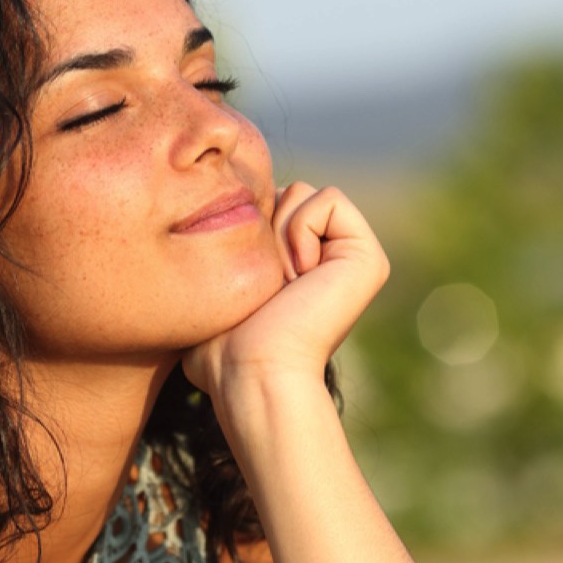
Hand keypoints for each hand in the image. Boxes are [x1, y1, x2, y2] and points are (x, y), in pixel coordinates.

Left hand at [182, 183, 388, 400]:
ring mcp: (354, 258)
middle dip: (262, 229)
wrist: (252, 370)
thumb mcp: (214, 292)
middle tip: (268, 286)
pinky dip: (301, 232)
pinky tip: (301, 277)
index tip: (250, 284)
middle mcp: (333, 258)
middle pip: (284, 191)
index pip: (265, 204)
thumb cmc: (223, 346)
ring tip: (283, 286)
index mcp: (303, 264)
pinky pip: (329, 199)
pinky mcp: (368, 257)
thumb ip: (218, 264)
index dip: (244, 230)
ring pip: (303, 192)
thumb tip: (193, 255)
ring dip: (278, 236)